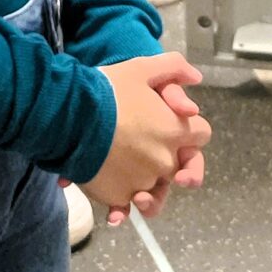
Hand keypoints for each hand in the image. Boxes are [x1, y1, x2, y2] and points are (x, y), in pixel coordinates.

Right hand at [84, 54, 210, 218]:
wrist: (70, 118)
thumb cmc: (107, 91)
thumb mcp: (140, 68)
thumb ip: (173, 68)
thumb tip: (196, 77)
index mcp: (175, 131)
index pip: (201, 135)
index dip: (189, 129)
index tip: (173, 125)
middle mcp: (165, 161)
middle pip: (178, 167)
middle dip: (165, 159)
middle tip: (141, 147)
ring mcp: (143, 183)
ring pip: (153, 190)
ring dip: (144, 185)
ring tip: (125, 174)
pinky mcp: (119, 197)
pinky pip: (127, 203)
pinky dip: (120, 200)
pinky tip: (109, 193)